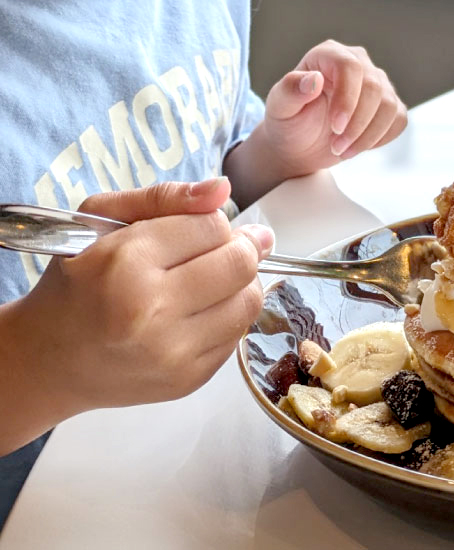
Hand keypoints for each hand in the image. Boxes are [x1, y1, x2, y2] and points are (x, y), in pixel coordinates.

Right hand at [0, 178, 273, 452]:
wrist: (52, 360)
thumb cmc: (77, 283)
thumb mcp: (100, 220)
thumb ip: (165, 197)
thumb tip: (223, 188)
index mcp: (126, 261)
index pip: (213, 227)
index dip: (215, 222)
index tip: (205, 228)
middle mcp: (152, 309)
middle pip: (240, 264)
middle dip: (241, 249)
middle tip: (224, 249)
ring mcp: (174, 351)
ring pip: (249, 301)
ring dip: (240, 284)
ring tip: (213, 280)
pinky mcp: (189, 379)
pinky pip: (237, 335)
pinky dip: (227, 317)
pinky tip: (199, 313)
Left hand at [224, 41, 407, 208]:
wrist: (301, 144)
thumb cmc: (289, 122)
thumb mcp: (280, 108)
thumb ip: (290, 90)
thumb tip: (314, 79)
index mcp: (329, 55)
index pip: (349, 67)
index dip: (347, 98)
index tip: (336, 126)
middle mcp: (357, 63)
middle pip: (373, 88)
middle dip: (357, 124)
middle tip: (336, 147)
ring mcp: (377, 84)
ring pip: (389, 107)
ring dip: (368, 136)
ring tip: (343, 150)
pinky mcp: (389, 105)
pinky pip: (398, 121)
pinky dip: (380, 139)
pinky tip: (358, 145)